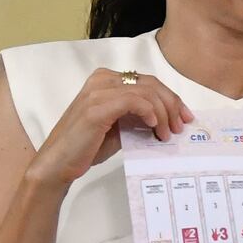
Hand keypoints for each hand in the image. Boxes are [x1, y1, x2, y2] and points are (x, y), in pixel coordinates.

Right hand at [27, 69, 192, 187]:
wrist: (58, 163)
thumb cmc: (86, 146)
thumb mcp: (119, 126)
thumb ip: (137, 117)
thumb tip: (166, 118)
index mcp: (106, 80)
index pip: (147, 82)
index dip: (170, 97)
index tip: (184, 116)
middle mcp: (102, 79)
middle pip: (151, 83)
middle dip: (172, 104)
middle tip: (181, 125)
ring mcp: (98, 92)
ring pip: (146, 92)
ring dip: (163, 113)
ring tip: (167, 133)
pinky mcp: (97, 107)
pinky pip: (134, 101)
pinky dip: (150, 112)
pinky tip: (154, 126)